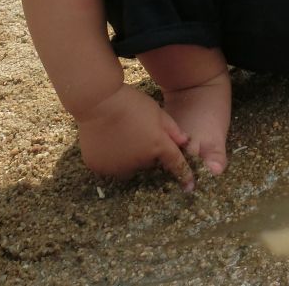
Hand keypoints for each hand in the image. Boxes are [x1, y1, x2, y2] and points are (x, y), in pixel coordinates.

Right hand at [77, 84, 194, 189]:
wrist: (98, 102)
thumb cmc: (131, 103)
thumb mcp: (157, 111)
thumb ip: (172, 129)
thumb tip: (185, 142)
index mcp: (157, 146)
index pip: (175, 164)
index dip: (184, 175)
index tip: (190, 186)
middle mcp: (139, 162)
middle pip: (148, 162)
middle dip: (147, 152)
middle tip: (137, 132)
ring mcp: (118, 168)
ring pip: (128, 166)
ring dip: (128, 157)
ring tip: (120, 135)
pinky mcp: (99, 168)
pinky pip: (109, 166)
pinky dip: (110, 157)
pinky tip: (107, 140)